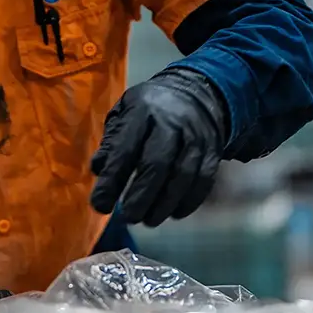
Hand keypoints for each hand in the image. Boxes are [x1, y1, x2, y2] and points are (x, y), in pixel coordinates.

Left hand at [90, 68, 228, 226]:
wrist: (197, 92)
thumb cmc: (150, 108)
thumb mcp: (124, 112)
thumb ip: (111, 141)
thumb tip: (99, 170)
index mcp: (142, 111)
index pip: (126, 149)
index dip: (112, 179)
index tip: (100, 205)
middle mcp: (171, 123)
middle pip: (157, 164)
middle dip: (141, 196)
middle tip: (128, 218)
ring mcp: (195, 137)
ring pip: (183, 176)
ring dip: (165, 204)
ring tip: (148, 220)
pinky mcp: (213, 150)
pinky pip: (204, 180)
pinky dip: (189, 201)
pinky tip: (174, 214)